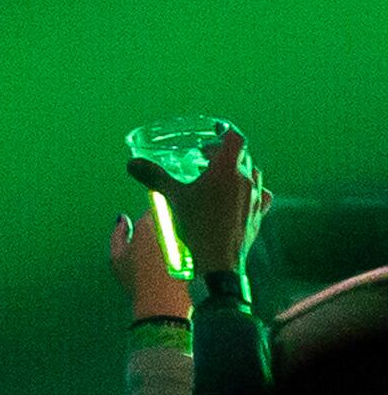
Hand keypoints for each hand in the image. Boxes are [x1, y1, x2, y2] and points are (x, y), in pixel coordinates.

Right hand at [110, 205, 190, 320]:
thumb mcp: (116, 257)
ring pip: (189, 227)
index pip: (157, 202)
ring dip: (184, 233)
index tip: (153, 219)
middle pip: (176, 214)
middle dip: (172, 220)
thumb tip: (123, 219)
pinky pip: (199, 241)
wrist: (165, 305)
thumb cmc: (137, 281)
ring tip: (175, 252)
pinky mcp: (203, 251)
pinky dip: (195, 247)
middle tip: (163, 237)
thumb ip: (118, 233)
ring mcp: (191, 238)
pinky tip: (186, 263)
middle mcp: (174, 227)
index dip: (155, 210)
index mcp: (150, 222)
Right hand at [128, 124, 267, 277]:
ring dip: (238, 171)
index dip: (223, 133)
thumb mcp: (171, 197)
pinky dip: (250, 190)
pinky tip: (239, 197)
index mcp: (227, 169)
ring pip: (252, 174)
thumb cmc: (197, 225)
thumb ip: (152, 176)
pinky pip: (260, 195)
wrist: (219, 261)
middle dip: (223, 154)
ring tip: (218, 178)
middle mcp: (246, 179)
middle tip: (204, 160)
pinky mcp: (259, 215)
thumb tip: (133, 163)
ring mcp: (256, 198)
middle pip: (242, 155)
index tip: (210, 137)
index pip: (235, 138)